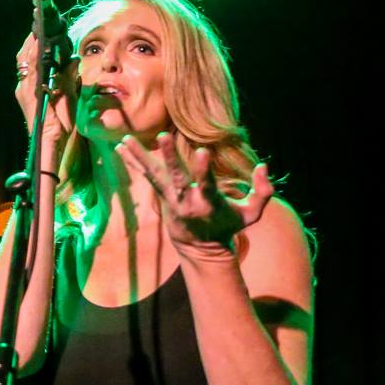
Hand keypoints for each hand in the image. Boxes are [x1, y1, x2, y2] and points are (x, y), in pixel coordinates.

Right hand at [14, 33, 76, 162]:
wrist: (54, 145)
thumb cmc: (61, 125)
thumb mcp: (69, 96)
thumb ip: (69, 78)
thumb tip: (73, 58)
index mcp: (33, 85)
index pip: (32, 56)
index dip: (37, 38)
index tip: (46, 22)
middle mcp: (25, 85)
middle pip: (26, 53)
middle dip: (34, 35)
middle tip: (42, 17)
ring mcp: (25, 89)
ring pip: (25, 58)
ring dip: (34, 40)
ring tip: (42, 24)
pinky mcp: (28, 94)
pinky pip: (30, 70)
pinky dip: (34, 54)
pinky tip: (42, 43)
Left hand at [116, 131, 274, 251]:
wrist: (200, 247)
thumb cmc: (228, 225)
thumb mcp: (251, 214)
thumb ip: (263, 192)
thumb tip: (263, 166)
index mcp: (209, 203)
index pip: (206, 184)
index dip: (203, 169)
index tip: (201, 151)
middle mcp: (186, 200)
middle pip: (176, 177)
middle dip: (170, 157)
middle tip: (162, 136)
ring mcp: (170, 198)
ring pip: (154, 175)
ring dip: (140, 157)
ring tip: (126, 139)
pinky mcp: (162, 195)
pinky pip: (147, 175)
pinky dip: (134, 161)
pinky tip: (121, 146)